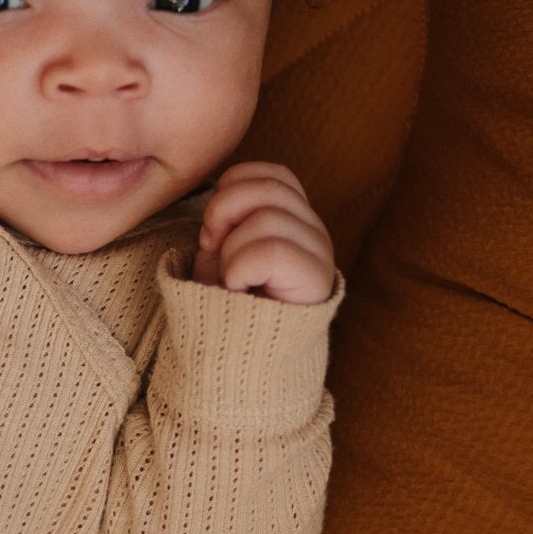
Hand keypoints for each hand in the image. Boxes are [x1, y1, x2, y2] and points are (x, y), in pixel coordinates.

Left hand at [193, 160, 335, 303]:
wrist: (241, 360)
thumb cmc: (230, 305)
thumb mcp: (220, 253)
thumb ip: (226, 220)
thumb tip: (220, 205)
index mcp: (294, 218)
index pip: (271, 173)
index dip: (232, 189)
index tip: (212, 230)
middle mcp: (313, 230)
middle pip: (268, 187)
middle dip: (223, 212)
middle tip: (212, 249)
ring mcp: (319, 252)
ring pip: (266, 218)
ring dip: (230, 251)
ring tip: (233, 280)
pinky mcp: (317, 278)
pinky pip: (270, 250)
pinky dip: (240, 269)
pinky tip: (240, 290)